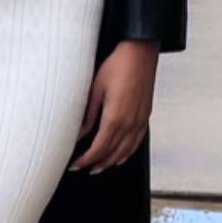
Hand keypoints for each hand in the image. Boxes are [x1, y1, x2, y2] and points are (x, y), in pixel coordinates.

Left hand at [69, 40, 159, 173]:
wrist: (140, 54)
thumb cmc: (117, 66)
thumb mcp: (95, 89)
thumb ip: (88, 115)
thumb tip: (79, 133)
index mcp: (115, 118)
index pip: (99, 149)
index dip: (87, 160)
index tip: (76, 165)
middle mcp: (130, 123)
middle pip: (113, 153)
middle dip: (98, 164)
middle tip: (84, 168)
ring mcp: (140, 120)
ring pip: (126, 151)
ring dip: (112, 161)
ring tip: (100, 167)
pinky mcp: (145, 116)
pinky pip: (137, 142)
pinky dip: (128, 152)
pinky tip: (122, 155)